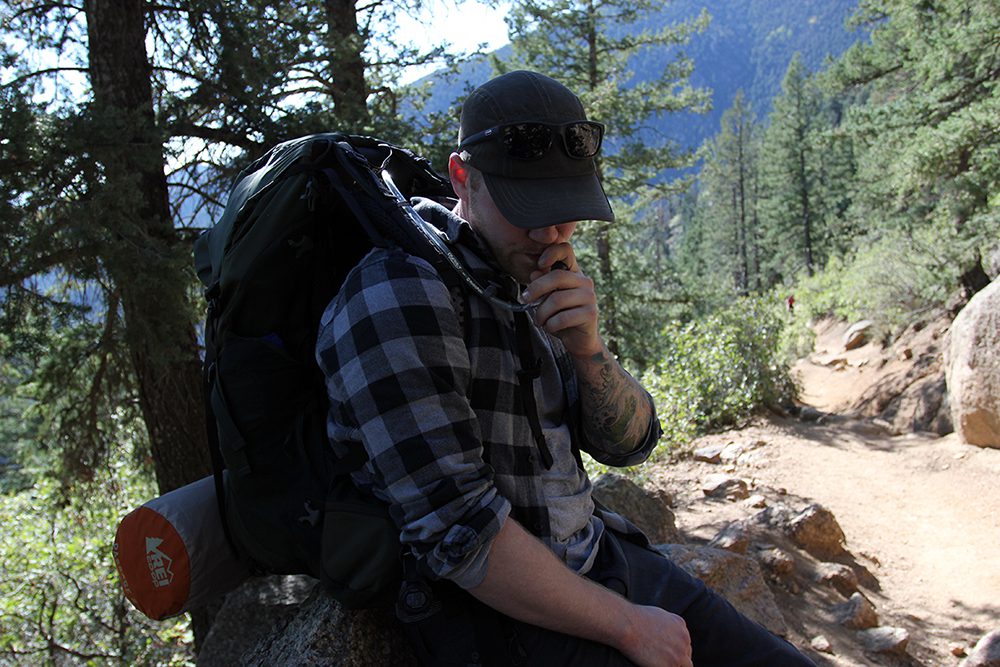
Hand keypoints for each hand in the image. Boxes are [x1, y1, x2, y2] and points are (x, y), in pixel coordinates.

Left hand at [522, 243, 601, 357]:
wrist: (579, 340)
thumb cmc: (562, 316)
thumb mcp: (548, 299)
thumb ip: (543, 285)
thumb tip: (535, 273)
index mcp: (574, 273)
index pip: (566, 250)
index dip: (552, 252)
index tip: (539, 264)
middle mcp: (584, 281)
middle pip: (557, 277)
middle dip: (536, 289)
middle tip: (524, 299)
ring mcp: (590, 297)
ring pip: (557, 300)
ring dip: (542, 313)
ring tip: (539, 320)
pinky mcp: (590, 314)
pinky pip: (562, 318)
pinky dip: (550, 325)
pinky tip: (550, 327)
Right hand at [618, 605, 692, 666]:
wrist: (627, 625)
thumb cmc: (634, 618)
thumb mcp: (656, 615)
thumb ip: (666, 625)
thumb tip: (664, 634)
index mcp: (680, 625)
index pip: (684, 642)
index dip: (674, 649)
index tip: (664, 652)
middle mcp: (684, 638)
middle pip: (686, 654)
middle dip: (676, 657)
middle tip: (660, 658)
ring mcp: (680, 652)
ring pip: (685, 665)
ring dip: (673, 664)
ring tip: (658, 661)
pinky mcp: (672, 664)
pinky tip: (654, 664)